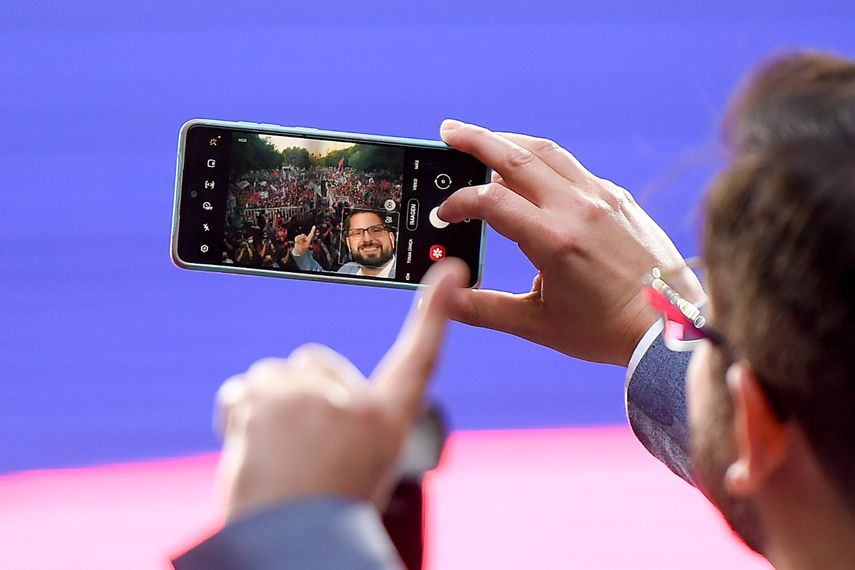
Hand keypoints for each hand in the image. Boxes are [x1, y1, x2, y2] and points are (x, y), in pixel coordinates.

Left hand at [214, 259, 467, 520]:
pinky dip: (240, 413)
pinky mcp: (267, 398)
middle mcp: (355, 402)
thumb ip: (341, 415)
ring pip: (275, 374)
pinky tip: (251, 450)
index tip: (452, 273)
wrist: (288, 546)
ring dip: (268, 405)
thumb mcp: (353, 463)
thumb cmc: (321, 511)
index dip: (436, 312)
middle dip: (300, 392)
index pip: (420, 357)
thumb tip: (305, 375)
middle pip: (316, 362)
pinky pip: (243, 388)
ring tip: (275, 455)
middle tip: (299, 447)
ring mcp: (310, 397)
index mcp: (388, 420)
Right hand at [292, 225, 315, 256]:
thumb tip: (299, 237)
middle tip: (301, 243)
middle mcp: (305, 238)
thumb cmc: (302, 249)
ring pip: (299, 236)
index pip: (311, 234)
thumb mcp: (302, 246)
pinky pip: (296, 237)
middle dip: (301, 238)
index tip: (314, 226)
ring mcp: (301, 237)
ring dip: (298, 240)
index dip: (313, 230)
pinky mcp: (298, 238)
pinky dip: (296, 240)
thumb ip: (301, 241)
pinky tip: (297, 242)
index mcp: (308, 240)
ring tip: (299, 244)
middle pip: (303, 235)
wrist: (299, 251)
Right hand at [437, 120, 702, 365]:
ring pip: (547, 153)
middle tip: (447, 130)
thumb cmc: (605, 330)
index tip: (445, 214)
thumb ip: (485, 310)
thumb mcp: (537, 325)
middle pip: (516, 156)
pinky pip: (573, 169)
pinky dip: (543, 162)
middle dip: (475, 140)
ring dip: (510, 141)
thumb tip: (445, 299)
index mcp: (555, 241)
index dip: (459, 202)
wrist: (669, 325)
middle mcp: (578, 209)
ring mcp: (602, 198)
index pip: (492, 201)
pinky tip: (529, 174)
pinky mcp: (618, 199)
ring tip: (483, 140)